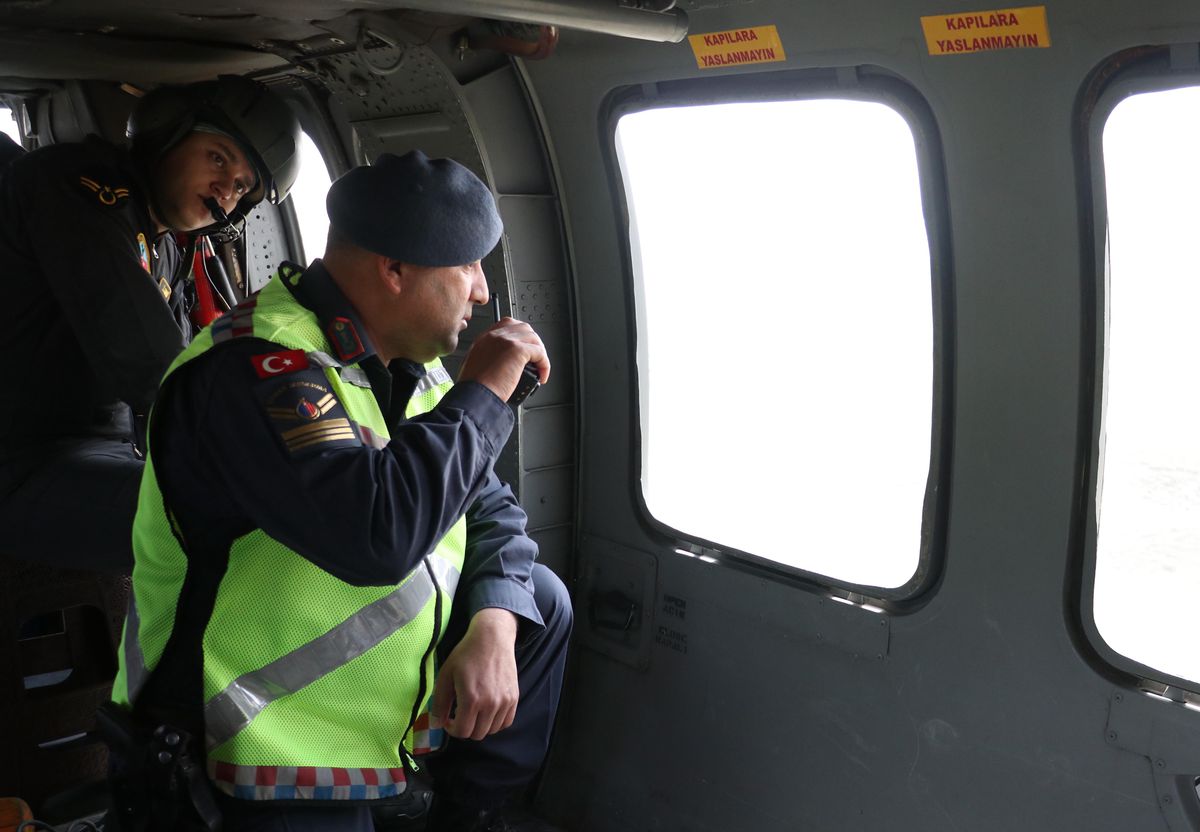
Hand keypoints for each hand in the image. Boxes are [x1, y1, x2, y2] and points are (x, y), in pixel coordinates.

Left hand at [431, 608, 519, 740]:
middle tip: (460, 715)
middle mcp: (490, 704)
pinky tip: (487, 711)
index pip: (462, 731)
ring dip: (480, 726)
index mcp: (471, 699)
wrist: (492, 638)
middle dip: (465, 728)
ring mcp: (504, 701)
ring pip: (492, 730)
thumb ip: (439, 703)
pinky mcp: (513, 697)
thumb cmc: (466, 654)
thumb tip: (436, 724)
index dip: (452, 729)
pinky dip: (495, 722)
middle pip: (477, 734)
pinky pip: (506, 722)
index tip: (449, 719)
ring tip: (473, 711)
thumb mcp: (446, 675)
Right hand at [458, 318, 550, 401]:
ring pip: (533, 338)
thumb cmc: (474, 388)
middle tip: (534, 359)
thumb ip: (489, 358)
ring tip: (539, 369)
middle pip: (523, 328)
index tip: (524, 350)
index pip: (507, 325)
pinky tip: (541, 377)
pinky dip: (544, 365)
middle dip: (532, 342)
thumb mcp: (475, 366)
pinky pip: (540, 353)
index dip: (519, 337)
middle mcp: (494, 335)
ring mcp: (506, 340)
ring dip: (540, 353)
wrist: (474, 395)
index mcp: (484, 338)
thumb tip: (506, 363)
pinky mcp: (517, 350)